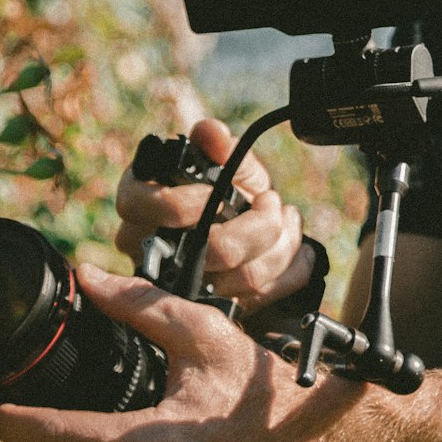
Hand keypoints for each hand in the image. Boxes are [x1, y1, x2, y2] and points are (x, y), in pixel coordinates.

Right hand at [115, 114, 317, 315]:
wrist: (247, 224)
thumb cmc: (224, 190)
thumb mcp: (223, 163)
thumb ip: (218, 147)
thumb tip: (210, 132)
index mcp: (139, 204)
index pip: (141, 206)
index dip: (184, 203)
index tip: (219, 192)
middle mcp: (149, 248)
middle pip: (200, 252)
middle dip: (251, 227)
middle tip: (271, 203)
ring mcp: (181, 286)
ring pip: (233, 281)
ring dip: (277, 248)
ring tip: (287, 218)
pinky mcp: (216, 309)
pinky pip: (259, 299)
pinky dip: (289, 274)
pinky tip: (302, 251)